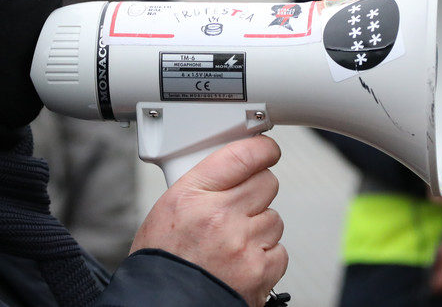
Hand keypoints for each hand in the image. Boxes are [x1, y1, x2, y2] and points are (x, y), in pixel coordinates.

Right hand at [132, 135, 288, 306]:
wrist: (164, 304)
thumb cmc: (162, 260)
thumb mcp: (167, 208)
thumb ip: (202, 184)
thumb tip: (233, 166)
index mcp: (192, 196)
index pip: (241, 156)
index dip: (261, 149)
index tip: (266, 150)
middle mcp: (220, 217)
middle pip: (266, 182)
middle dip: (257, 191)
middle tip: (242, 204)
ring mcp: (243, 245)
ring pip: (274, 218)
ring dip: (260, 227)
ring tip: (234, 241)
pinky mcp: (260, 271)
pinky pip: (279, 250)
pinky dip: (266, 255)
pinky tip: (243, 260)